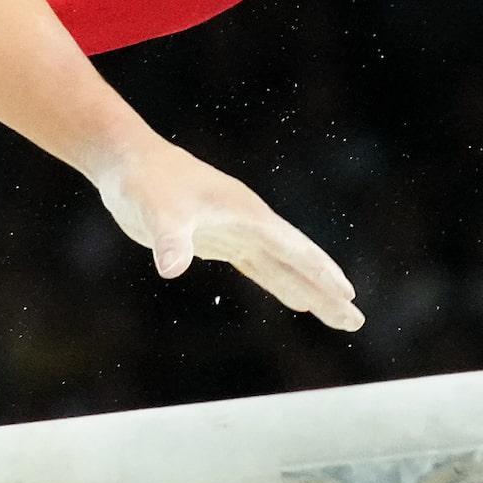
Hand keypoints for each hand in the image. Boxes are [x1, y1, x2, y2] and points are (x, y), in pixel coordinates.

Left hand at [91, 139, 362, 330]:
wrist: (126, 162)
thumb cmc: (143, 180)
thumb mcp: (156, 210)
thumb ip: (170, 238)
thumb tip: (171, 267)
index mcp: (246, 214)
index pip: (293, 249)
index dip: (321, 274)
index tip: (349, 296)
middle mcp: (248, 222)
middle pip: (298, 262)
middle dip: (327, 291)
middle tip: (356, 321)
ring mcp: (234, 230)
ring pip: (282, 267)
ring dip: (309, 290)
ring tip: (337, 315)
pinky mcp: (217, 239)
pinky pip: (259, 266)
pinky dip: (280, 283)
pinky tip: (295, 298)